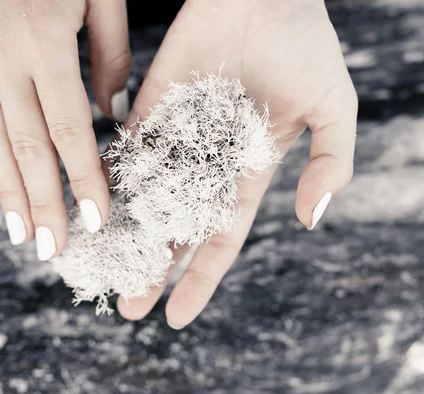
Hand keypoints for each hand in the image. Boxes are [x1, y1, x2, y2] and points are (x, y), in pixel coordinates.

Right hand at [0, 0, 130, 259]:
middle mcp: (3, 62)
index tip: (96, 220)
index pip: (69, 129)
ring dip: (6, 193)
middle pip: (27, 148)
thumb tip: (113, 112)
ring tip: (22, 234)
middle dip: (43, 204)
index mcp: (44, 44)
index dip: (83, 178)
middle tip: (54, 250)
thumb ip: (111, 54)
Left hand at [118, 0, 356, 327]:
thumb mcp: (335, 108)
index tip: (177, 316)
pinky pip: (126, 149)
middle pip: (174, 227)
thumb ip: (330, 162)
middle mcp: (207, 162)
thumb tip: (312, 219)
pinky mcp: (152, 106)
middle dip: (152, 267)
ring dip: (124, 233)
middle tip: (127, 307)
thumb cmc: (305, 46)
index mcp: (248, 171)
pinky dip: (107, 179)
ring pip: (144, 197)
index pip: (220, 237)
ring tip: (99, 268)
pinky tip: (88, 210)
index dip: (201, 278)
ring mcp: (177, 136)